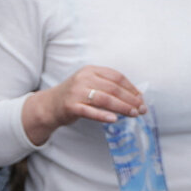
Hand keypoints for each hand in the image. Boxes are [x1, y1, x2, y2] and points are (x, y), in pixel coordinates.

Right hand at [24, 64, 145, 141]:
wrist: (50, 105)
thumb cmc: (75, 95)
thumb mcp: (90, 83)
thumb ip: (108, 86)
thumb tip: (136, 96)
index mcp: (90, 70)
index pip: (116, 77)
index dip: (131, 88)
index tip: (141, 98)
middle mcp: (83, 78)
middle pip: (113, 88)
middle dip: (130, 100)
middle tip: (141, 109)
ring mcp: (76, 92)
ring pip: (105, 99)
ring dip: (122, 107)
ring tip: (133, 114)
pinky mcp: (71, 106)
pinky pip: (90, 111)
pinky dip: (103, 115)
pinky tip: (114, 119)